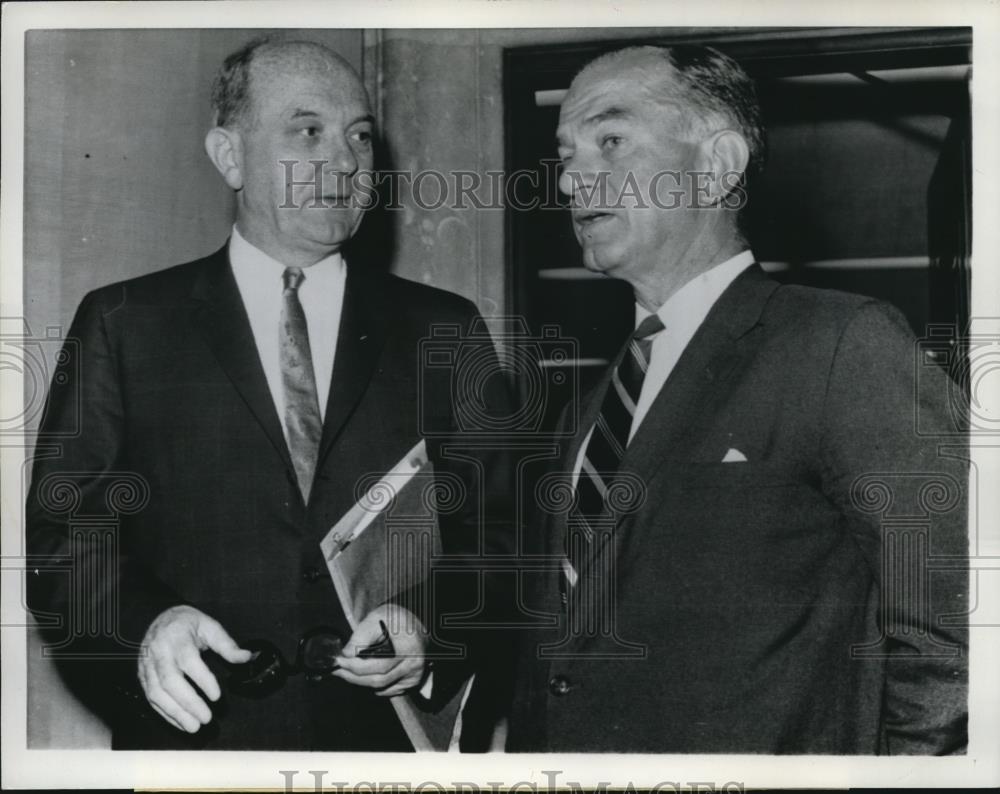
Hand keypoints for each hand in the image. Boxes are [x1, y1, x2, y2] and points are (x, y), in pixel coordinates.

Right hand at [137, 605, 251, 732]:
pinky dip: (165, 713)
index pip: (188, 661)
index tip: (217, 697)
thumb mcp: (209, 627)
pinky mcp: (142, 677)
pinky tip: (180, 722)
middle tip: (206, 718)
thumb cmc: (187, 624)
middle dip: (188, 703)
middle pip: (170, 681)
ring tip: (194, 727)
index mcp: (177, 638)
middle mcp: (158, 653)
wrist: (158, 617)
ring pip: (157, 693)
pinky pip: (150, 698)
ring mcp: (147, 666)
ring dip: (175, 713)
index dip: (202, 681)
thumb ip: (227, 645)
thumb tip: (246, 657)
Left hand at [333, 604, 427, 696]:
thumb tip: (345, 654)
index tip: (339, 660)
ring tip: (347, 673)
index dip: (355, 666)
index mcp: (408, 647)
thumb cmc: (396, 618)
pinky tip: (364, 676)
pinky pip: (388, 690)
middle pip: (379, 680)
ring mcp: (414, 676)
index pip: (379, 665)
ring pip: (382, 688)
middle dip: (354, 677)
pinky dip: (374, 686)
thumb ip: (361, 636)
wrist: (417, 621)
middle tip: (338, 670)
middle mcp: (414, 665)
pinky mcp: (412, 682)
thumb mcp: (378, 619)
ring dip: (361, 683)